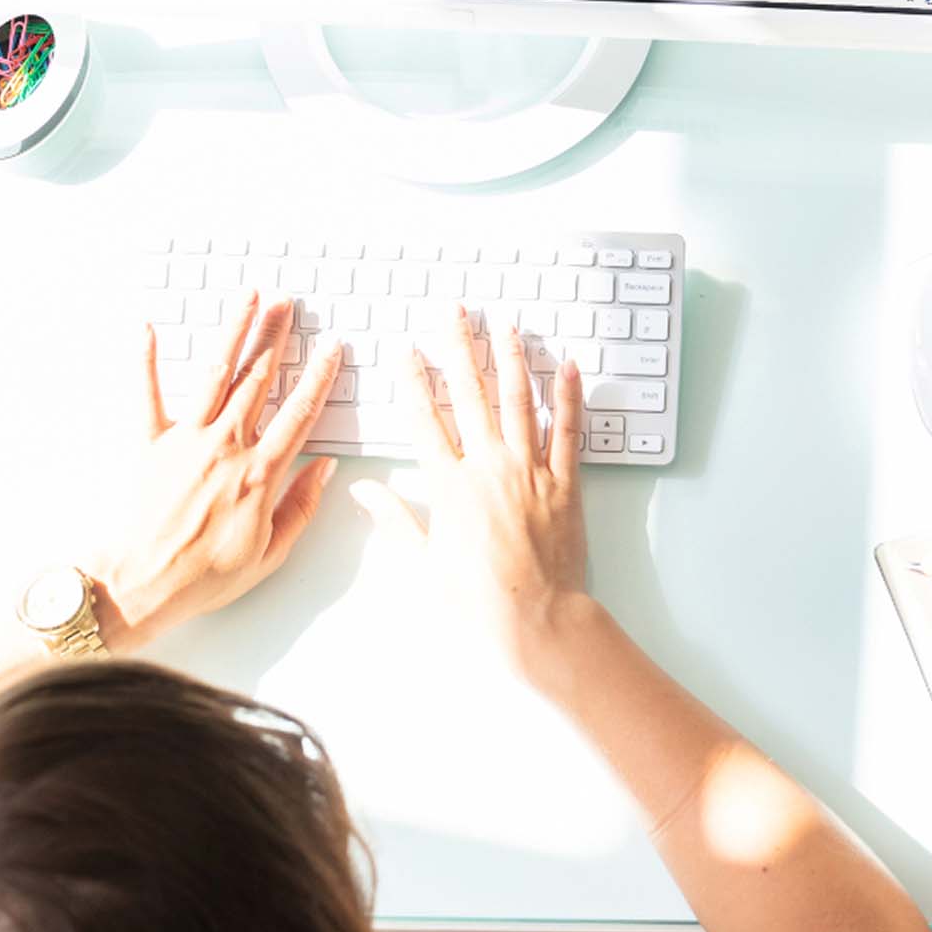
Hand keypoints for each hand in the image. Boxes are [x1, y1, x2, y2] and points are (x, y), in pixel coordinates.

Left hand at [87, 293, 343, 648]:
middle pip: (259, 381)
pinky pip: (147, 394)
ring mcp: (186, 441)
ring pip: (216, 375)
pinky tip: (147, 328)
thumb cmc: (206, 576)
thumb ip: (301, 506)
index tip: (331, 349)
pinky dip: (146, 359)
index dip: (319, 377)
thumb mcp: (271, 552)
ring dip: (233, 333)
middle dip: (277, 337)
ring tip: (246, 298)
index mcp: (261, 474)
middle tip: (288, 303)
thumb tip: (324, 467)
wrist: (142, 583)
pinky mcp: (149, 444)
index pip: (299, 413)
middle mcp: (226, 447)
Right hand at [351, 306, 590, 674]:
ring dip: (510, 358)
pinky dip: (568, 396)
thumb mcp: (422, 561)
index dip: (413, 380)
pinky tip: (566, 365)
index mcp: (449, 486)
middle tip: (455, 313)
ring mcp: (530, 472)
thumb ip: (394, 518)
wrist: (533, 619)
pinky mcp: (564, 484)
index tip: (406, 349)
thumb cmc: (475, 600)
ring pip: (519, 401)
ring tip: (504, 325)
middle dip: (459, 348)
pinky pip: (569, 431)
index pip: (425, 419)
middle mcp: (489, 468)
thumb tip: (363, 490)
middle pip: (471, 395)